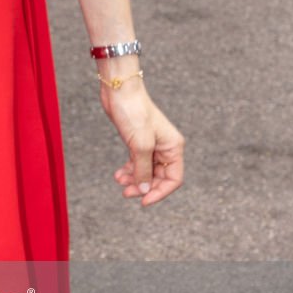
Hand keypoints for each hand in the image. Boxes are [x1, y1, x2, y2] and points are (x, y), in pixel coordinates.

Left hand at [99, 77, 184, 205]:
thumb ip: (143, 169)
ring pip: (146, 172)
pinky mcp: (138, 142)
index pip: (174, 179)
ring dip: (134, 180)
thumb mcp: (140, 145)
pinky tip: (118, 175)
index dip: (159, 192)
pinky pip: (137, 164)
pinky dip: (129, 171)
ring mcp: (152, 145)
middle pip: (159, 178)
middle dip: (143, 186)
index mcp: (173, 147)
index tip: (143, 201)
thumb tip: (144, 189)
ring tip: (120, 182)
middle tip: (126, 192)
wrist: (120, 91)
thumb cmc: (134, 112)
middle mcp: (166, 148)